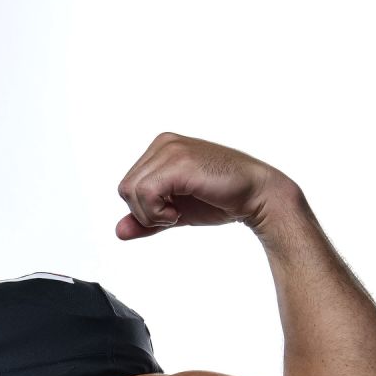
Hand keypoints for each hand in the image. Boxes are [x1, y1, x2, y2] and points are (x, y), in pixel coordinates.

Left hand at [115, 132, 293, 239]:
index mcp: (161, 149)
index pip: (128, 186)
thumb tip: (118, 232)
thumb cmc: (220, 200)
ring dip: (152, 214)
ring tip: (178, 212)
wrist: (258, 197)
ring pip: (131, 192)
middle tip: (174, 214)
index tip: (172, 211)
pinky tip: (178, 213)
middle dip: (145, 213)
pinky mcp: (178, 162)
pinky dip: (157, 212)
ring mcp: (171, 150)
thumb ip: (147, 220)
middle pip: (125, 189)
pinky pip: (145, 193)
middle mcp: (163, 143)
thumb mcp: (175, 212)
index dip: (144, 209)